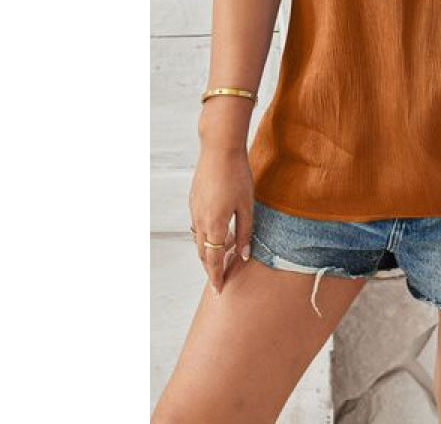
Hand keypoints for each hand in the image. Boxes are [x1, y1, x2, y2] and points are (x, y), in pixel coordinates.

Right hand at [188, 146, 253, 294]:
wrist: (219, 149)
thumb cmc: (237, 175)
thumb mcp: (247, 205)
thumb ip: (245, 232)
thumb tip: (244, 255)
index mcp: (215, 226)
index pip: (213, 261)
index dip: (216, 277)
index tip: (219, 290)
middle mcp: (200, 222)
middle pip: (204, 254)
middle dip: (211, 268)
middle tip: (220, 279)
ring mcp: (194, 211)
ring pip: (199, 240)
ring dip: (209, 252)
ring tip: (222, 256)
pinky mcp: (193, 201)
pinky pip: (197, 226)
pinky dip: (206, 235)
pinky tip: (217, 232)